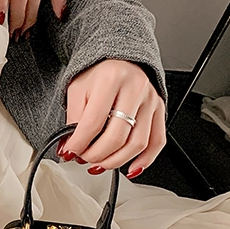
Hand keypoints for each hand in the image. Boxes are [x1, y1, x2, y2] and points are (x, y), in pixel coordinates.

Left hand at [59, 59, 166, 177]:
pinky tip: (131, 169)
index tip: (69, 153)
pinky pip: (157, 141)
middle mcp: (136, 88)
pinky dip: (145, 160)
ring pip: (138, 143)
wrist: (118, 59)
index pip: (93, 122)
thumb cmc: (97, 74)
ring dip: (116, 161)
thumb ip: (73, 119)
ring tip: (99, 164)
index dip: (79, 144)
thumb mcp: (77, 90)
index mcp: (111, 79)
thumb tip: (71, 148)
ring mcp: (151, 100)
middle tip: (83, 159)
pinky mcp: (160, 110)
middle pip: (117, 136)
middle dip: (96, 155)